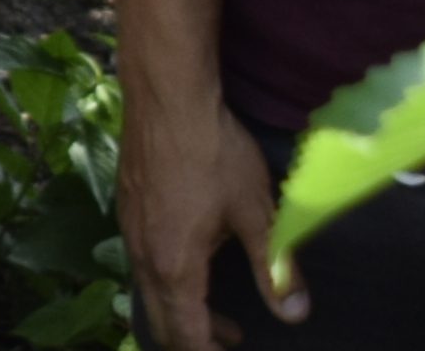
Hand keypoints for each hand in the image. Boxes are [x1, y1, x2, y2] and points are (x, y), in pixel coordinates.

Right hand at [118, 87, 302, 349]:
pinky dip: (169, 283)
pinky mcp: (129, 210)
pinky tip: (194, 263)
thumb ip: (274, 267)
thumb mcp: (256, 212)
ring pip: (151, 291)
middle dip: (196, 339)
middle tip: (233, 340)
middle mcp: (144, 255)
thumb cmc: (214, 153)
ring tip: (219, 315)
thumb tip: (296, 314)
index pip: (187, 333)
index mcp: (175, 264)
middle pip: (162, 320)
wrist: (167, 98)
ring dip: (184, 310)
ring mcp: (130, 231)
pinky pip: (144, 264)